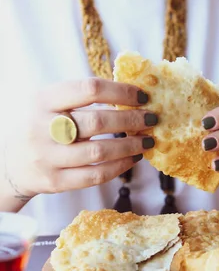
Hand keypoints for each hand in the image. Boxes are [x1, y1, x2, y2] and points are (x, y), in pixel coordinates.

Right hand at [3, 78, 156, 200]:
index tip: (143, 96)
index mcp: (43, 100)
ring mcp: (48, 157)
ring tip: (147, 141)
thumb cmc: (40, 127)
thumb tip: (131, 95)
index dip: (121, 91)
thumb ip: (80, 98)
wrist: (10, 163)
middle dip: (131, 119)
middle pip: (97, 122)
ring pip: (99, 152)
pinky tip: (132, 159)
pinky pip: (95, 176)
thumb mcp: (49, 104)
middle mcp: (43, 127)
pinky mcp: (55, 181)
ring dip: (130, 146)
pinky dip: (119, 167)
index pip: (88, 89)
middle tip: (152, 120)